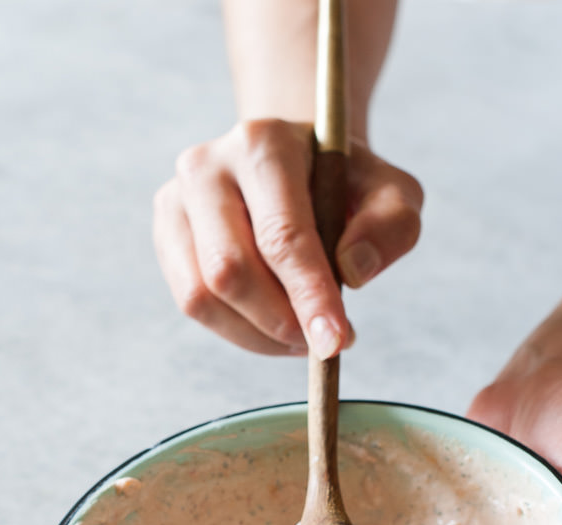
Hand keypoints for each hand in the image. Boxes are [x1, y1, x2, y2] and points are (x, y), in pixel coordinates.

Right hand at [153, 119, 422, 356]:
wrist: (297, 166)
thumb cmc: (347, 186)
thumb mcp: (393, 195)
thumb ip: (392, 226)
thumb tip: (353, 271)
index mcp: (263, 143)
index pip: (281, 235)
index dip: (308, 295)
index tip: (334, 342)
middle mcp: (207, 165)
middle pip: (228, 270)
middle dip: (279, 322)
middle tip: (322, 345)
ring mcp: (176, 200)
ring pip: (201, 295)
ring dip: (257, 334)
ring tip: (301, 336)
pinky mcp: (167, 234)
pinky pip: (191, 303)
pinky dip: (237, 330)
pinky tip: (273, 326)